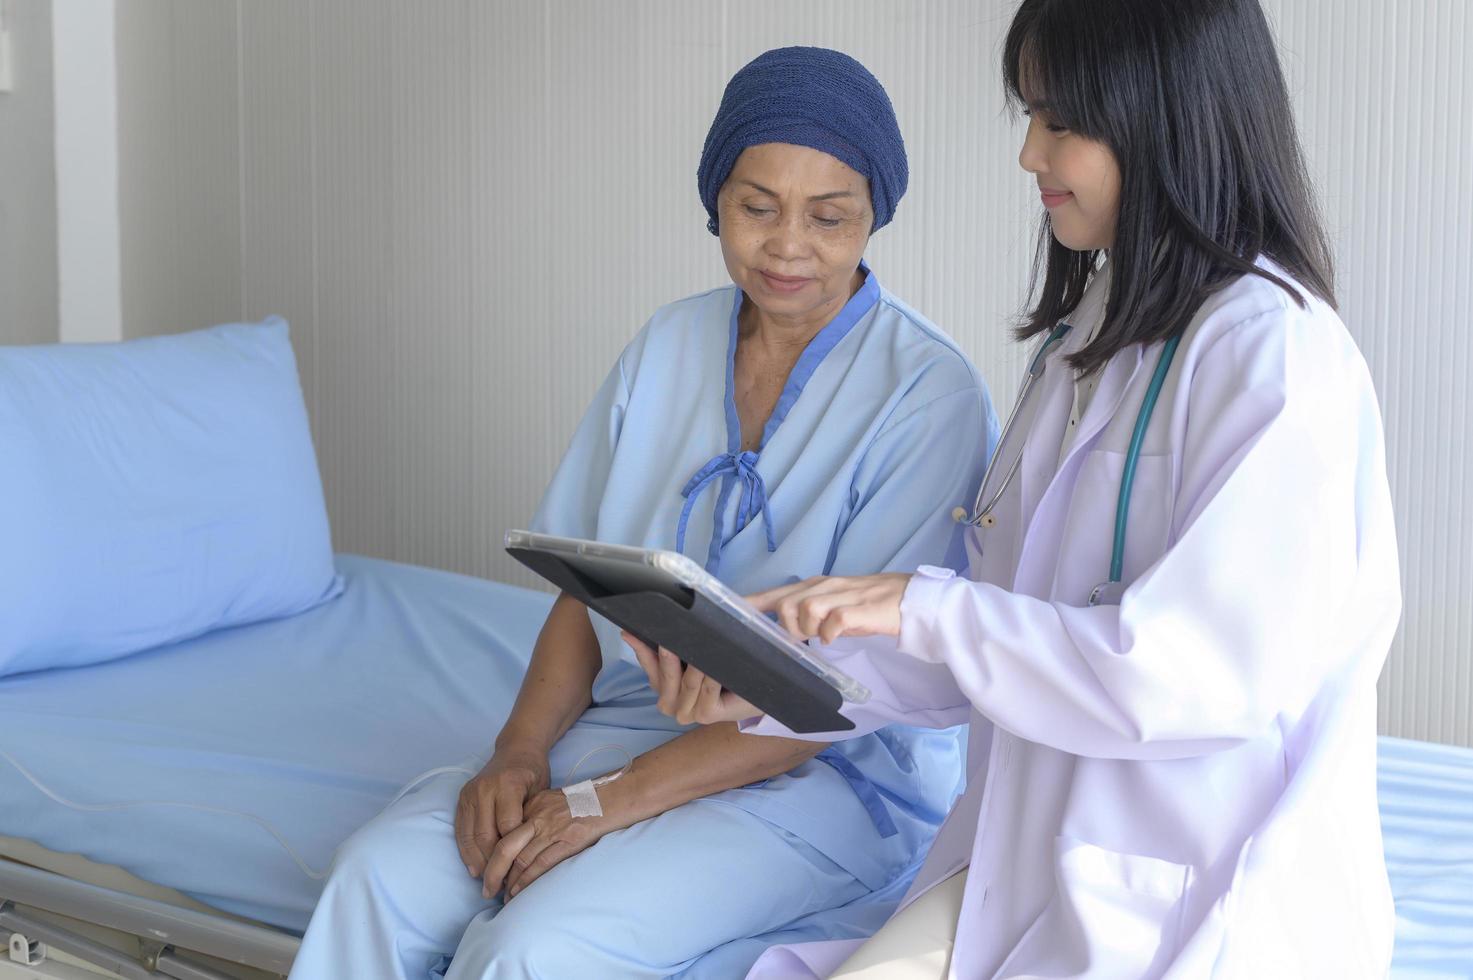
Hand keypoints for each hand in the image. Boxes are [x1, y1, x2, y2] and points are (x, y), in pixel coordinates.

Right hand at [454, 745, 549, 887]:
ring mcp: (470, 793)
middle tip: (500, 887)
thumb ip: (532, 819)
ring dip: (477, 862)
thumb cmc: (534, 772)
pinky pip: (460, 830)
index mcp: (508, 785)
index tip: (518, 875)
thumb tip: (527, 856)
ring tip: (486, 883)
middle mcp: (485, 789)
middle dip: (493, 864)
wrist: (517, 749)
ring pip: (470, 836)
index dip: (512, 855)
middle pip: (486, 836)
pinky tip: (474, 868)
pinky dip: (466, 851)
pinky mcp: (462, 798)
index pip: (508, 829)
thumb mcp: (541, 792)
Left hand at [488, 785, 615, 899]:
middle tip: (486, 888)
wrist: (611, 798)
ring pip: (522, 860)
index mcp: (533, 805)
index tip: (487, 869)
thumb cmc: (583, 801)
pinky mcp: (569, 842)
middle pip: (506, 847)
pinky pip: (542, 865)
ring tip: (502, 896)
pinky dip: (527, 880)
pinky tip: (519, 891)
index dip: (492, 854)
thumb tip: (519, 835)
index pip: (504, 832)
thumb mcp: (553, 798)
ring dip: (509, 882)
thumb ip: (535, 814)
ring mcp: (553, 830)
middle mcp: (539, 817)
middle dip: (493, 871)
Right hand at [624, 632, 760, 724]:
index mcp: (664, 689)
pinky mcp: (706, 715)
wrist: (755, 696)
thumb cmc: (724, 673)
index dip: (640, 648)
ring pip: (687, 680)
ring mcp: (688, 713)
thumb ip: (670, 647)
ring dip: (694, 661)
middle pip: (665, 674)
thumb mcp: (692, 657)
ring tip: (698, 637)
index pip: (648, 664)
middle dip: (667, 653)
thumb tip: (635, 630)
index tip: (630, 631)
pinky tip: (716, 662)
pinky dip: (711, 674)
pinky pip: (707, 687)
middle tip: (668, 629)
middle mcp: (671, 705)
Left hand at [747, 573, 910, 643]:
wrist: (912, 600)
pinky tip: (836, 638)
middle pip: (785, 603)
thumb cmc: (871, 605)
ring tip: (823, 636)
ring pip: (805, 610)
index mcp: (815, 586)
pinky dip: (830, 634)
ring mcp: (841, 596)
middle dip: (787, 627)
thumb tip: (786, 631)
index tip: (729, 614)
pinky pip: (833, 623)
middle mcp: (824, 587)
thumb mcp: (834, 605)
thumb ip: (810, 614)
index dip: (751, 604)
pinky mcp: (859, 610)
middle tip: (804, 639)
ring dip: (808, 630)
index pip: (775, 593)